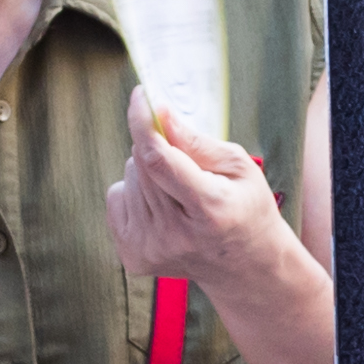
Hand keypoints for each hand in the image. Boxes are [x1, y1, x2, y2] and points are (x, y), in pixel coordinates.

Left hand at [99, 102, 293, 297]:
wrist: (245, 268)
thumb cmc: (246, 208)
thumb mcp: (239, 166)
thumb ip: (196, 142)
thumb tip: (160, 115)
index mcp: (208, 209)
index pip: (158, 160)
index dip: (143, 123)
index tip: (141, 95)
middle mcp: (175, 235)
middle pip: (140, 164)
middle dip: (156, 144)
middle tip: (182, 155)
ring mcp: (150, 249)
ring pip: (128, 177)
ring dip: (148, 171)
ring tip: (180, 192)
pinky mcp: (133, 257)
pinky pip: (117, 197)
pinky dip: (136, 192)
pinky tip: (164, 208)